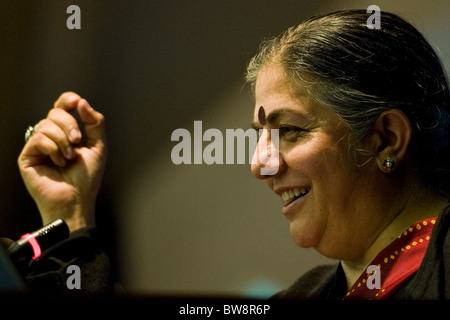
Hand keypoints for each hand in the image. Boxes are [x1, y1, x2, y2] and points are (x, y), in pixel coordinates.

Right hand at [18, 92, 106, 231]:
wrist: (76, 199)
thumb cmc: (87, 178)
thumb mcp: (98, 146)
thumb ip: (94, 123)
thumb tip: (82, 102)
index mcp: (67, 132)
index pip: (62, 108)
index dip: (67, 100)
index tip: (76, 102)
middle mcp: (51, 137)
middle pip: (55, 113)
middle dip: (70, 124)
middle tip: (78, 141)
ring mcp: (38, 146)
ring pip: (46, 124)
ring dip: (63, 141)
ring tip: (69, 158)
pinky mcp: (28, 156)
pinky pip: (38, 138)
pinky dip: (53, 149)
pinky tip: (59, 162)